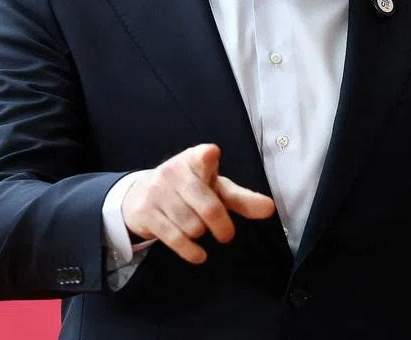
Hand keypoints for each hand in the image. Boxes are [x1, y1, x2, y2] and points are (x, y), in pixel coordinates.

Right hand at [121, 143, 275, 263]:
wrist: (140, 195)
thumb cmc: (189, 190)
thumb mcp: (215, 189)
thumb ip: (242, 199)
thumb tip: (270, 209)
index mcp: (195, 160)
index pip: (202, 157)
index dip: (207, 157)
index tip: (211, 155)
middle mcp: (174, 172)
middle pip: (208, 206)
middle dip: (221, 225)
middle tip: (226, 234)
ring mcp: (157, 192)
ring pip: (192, 226)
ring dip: (201, 233)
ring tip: (197, 227)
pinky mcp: (145, 213)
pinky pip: (175, 238)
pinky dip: (191, 251)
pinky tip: (199, 254)